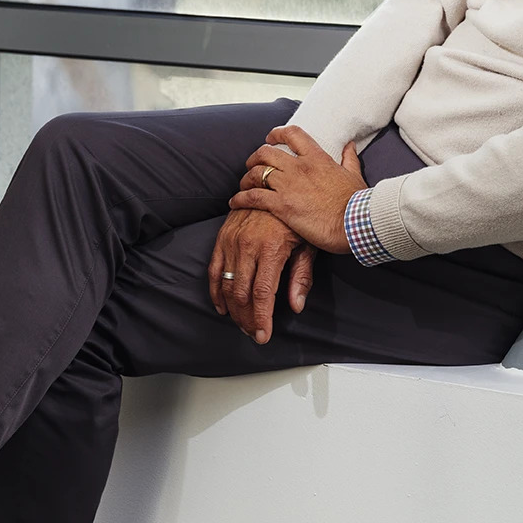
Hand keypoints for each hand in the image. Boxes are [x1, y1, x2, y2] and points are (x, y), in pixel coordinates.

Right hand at [207, 210, 316, 344]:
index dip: (261, 318)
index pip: (262, 294)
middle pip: (241, 294)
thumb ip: (301, 277)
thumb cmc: (297, 218)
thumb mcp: (308, 244)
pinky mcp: (222, 237)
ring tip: (242, 323)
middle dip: (247, 319)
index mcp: (271, 248)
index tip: (263, 336)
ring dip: (233, 309)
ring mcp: (231, 241)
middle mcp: (247, 245)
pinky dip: (216, 291)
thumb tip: (296, 306)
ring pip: (226, 285)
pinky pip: (214, 270)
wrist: (277, 187)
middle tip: (254, 333)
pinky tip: (223, 306)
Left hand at [229, 126, 366, 252]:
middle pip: (266, 152)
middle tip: (252, 165)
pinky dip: (241, 198)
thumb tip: (349, 145)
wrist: (356, 223)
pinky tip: (235, 202)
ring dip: (246, 178)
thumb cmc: (358, 202)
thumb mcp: (355, 175)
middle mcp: (299, 167)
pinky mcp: (281, 205)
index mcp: (317, 158)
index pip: (292, 135)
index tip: (271, 137)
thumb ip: (349, 159)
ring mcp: (288, 186)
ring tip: (243, 185)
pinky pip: (253, 197)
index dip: (277, 133)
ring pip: (256, 173)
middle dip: (255, 157)